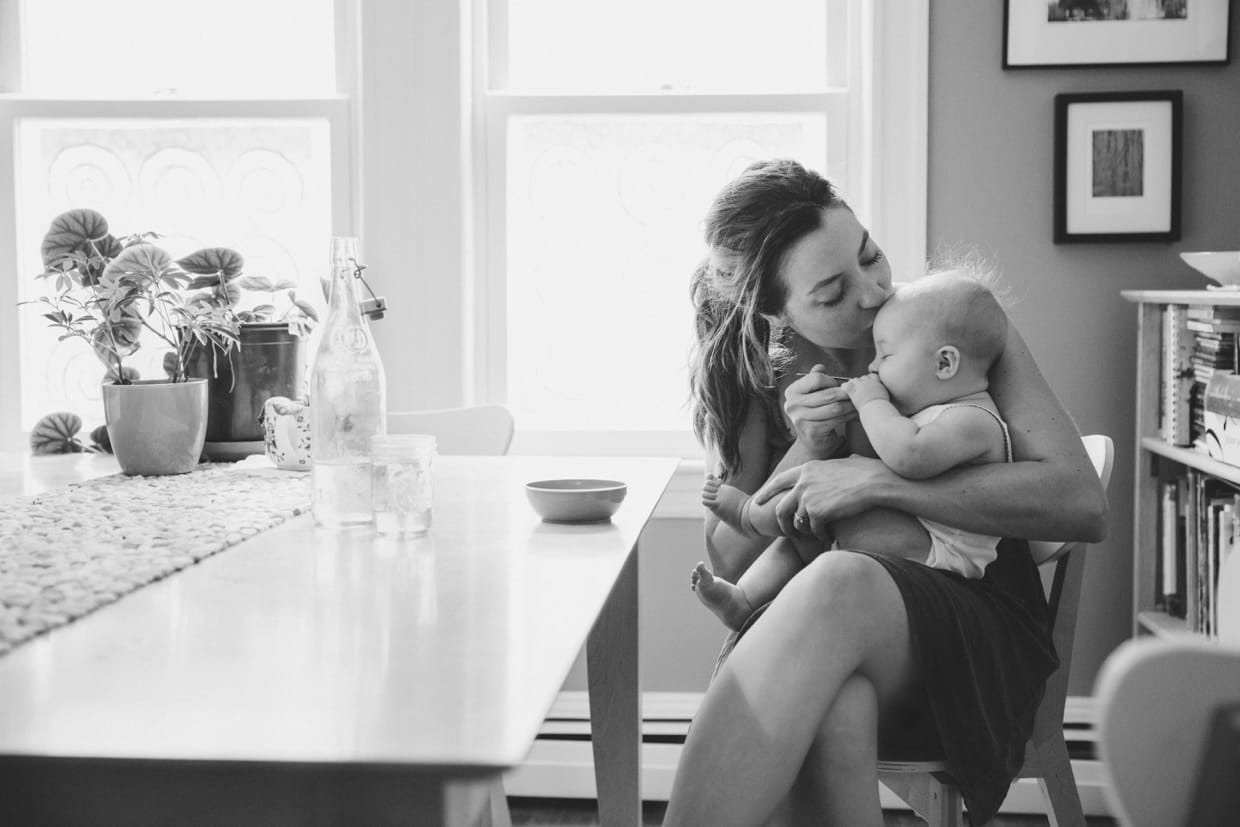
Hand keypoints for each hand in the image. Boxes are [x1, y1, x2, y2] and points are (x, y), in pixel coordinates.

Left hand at [752, 454, 895, 539]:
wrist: (875, 481)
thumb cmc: (866, 471)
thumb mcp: (840, 463)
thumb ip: (829, 470)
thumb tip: (844, 463)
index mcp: (807, 469)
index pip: (779, 481)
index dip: (767, 493)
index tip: (758, 501)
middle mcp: (803, 483)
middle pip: (781, 508)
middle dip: (782, 523)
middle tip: (787, 532)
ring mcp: (808, 498)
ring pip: (797, 522)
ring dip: (805, 531)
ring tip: (814, 535)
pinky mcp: (817, 512)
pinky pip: (813, 530)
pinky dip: (821, 536)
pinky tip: (829, 537)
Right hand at [784, 365, 855, 456]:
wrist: (812, 441)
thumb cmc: (815, 414)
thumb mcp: (812, 395)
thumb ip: (814, 380)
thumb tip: (820, 366)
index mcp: (792, 391)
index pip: (816, 378)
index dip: (832, 381)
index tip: (840, 385)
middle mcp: (792, 405)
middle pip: (827, 394)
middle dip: (846, 393)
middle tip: (857, 393)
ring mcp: (800, 419)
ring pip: (834, 408)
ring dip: (850, 405)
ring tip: (858, 403)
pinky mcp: (812, 431)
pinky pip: (836, 420)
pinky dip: (848, 416)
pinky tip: (854, 414)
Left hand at [842, 373, 888, 408]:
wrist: (876, 410)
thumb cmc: (883, 407)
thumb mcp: (887, 397)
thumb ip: (883, 392)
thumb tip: (883, 394)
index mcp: (877, 382)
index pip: (872, 376)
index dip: (870, 381)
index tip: (869, 387)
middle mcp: (868, 381)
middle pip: (863, 377)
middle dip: (862, 383)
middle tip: (861, 391)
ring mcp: (860, 385)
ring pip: (854, 380)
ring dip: (854, 385)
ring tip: (854, 392)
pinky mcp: (853, 390)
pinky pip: (845, 385)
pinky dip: (845, 388)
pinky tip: (846, 391)